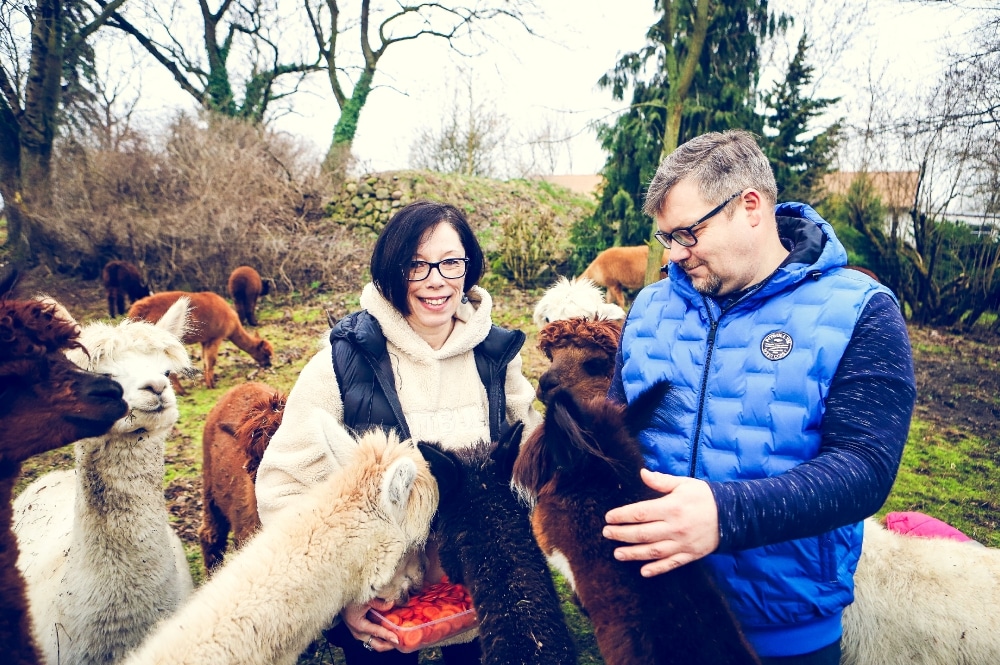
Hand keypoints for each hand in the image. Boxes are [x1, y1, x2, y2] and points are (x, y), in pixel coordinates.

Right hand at [342, 599, 400, 651]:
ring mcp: (359, 634)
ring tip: (397, 636)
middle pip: (377, 644)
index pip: (377, 632)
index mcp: (359, 625)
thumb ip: (379, 603)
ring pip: (375, 643)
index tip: (397, 639)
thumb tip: (392, 604)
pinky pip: (373, 638)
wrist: (340, 599)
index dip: (388, 636)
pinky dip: (382, 637)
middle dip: (389, 644)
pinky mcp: (361, 631)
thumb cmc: (350, 599)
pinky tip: (389, 631)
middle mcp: (359, 633)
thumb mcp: (365, 599)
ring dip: (386, 641)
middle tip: (400, 641)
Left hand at [602, 469, 719, 576]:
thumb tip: (642, 473)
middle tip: (606, 534)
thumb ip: (662, 481)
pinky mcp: (690, 555)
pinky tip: (643, 572)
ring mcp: (682, 543)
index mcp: (672, 508)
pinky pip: (671, 564)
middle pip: (642, 533)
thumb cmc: (705, 497)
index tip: (608, 517)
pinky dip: (657, 569)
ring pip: (653, 551)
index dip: (622, 515)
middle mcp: (675, 528)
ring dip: (633, 554)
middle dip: (621, 534)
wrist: (733, 516)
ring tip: (617, 554)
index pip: (640, 513)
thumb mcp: (684, 484)